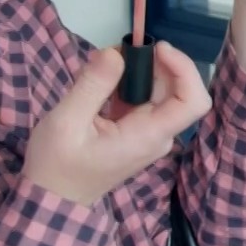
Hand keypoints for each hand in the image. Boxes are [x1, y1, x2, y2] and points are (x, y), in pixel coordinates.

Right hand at [21, 44, 211, 206]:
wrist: (51, 197)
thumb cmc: (56, 166)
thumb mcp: (66, 122)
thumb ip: (92, 85)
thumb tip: (115, 52)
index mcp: (148, 136)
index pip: (194, 102)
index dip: (185, 69)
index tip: (157, 48)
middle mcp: (157, 134)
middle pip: (176, 89)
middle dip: (152, 63)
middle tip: (114, 52)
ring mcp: (148, 133)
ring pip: (158, 89)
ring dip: (136, 70)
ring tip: (100, 66)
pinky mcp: (135, 129)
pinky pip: (141, 97)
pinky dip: (125, 82)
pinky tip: (98, 81)